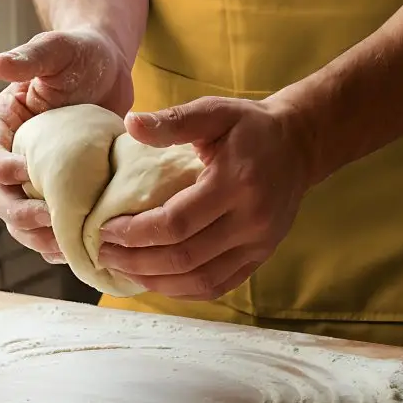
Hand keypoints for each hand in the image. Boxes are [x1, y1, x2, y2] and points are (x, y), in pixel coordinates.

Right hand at [0, 28, 133, 262]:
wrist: (108, 67)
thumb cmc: (80, 53)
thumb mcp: (58, 49)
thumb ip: (31, 56)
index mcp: (5, 125)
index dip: (1, 169)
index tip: (27, 171)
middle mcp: (16, 155)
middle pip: (1, 198)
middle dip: (20, 215)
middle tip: (48, 220)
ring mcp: (41, 176)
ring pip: (24, 221)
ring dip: (39, 237)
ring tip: (65, 246)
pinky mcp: (66, 189)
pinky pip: (55, 224)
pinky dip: (62, 241)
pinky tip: (81, 252)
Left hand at [97, 97, 310, 299]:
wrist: (299, 144)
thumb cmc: (250, 126)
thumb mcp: (214, 112)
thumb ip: (173, 120)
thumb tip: (130, 121)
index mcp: (236, 183)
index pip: (177, 223)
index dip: (136, 232)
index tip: (105, 229)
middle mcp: (252, 220)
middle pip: (185, 257)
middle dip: (137, 260)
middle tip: (103, 253)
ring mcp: (260, 244)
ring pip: (200, 280)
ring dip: (156, 281)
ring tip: (122, 269)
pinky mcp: (261, 257)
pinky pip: (218, 285)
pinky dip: (183, 290)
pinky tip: (156, 280)